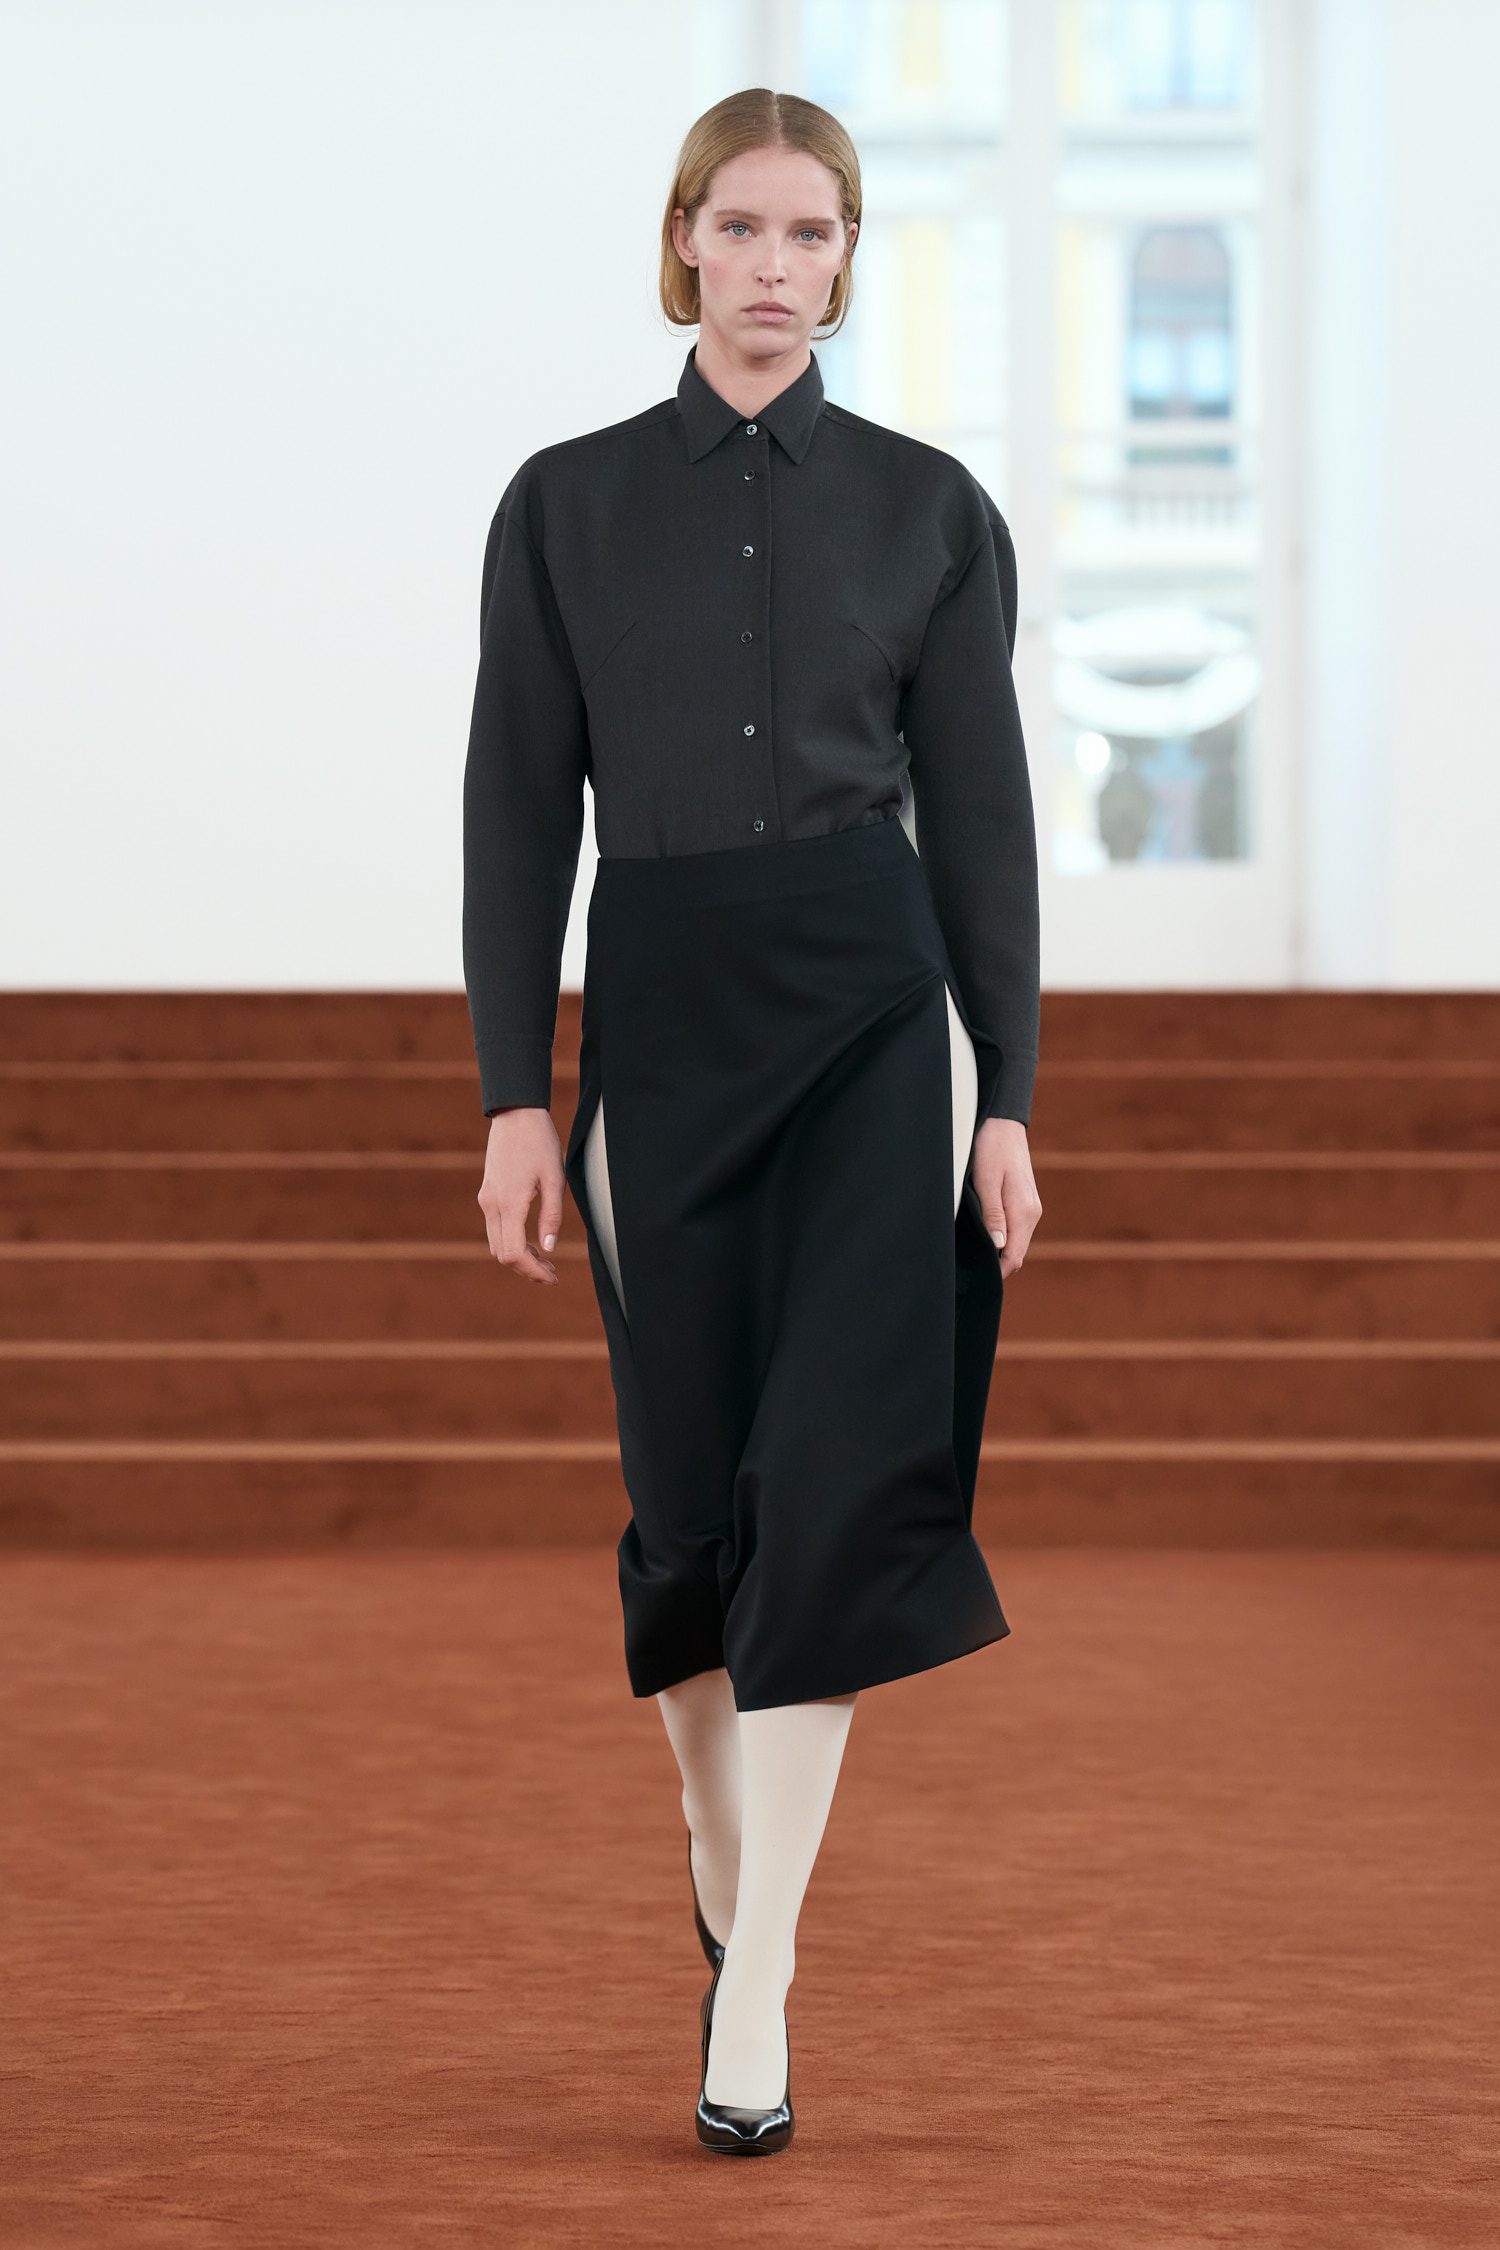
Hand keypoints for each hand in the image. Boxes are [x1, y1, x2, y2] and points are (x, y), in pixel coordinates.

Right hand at [476, 1107, 566, 1285]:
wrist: (515, 1114)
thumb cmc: (539, 1143)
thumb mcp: (554, 1179)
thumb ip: (552, 1215)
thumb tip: (549, 1248)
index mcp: (509, 1203)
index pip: (513, 1254)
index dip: (532, 1271)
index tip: (552, 1277)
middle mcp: (492, 1205)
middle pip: (502, 1254)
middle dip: (526, 1269)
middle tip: (552, 1273)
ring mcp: (486, 1199)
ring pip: (496, 1244)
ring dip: (518, 1257)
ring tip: (544, 1259)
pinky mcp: (487, 1194)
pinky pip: (495, 1229)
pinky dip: (511, 1242)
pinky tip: (531, 1240)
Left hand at [971, 1116, 1041, 1280]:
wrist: (1003, 1123)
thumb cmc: (991, 1148)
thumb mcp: (986, 1181)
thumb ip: (993, 1215)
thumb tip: (998, 1248)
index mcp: (1024, 1212)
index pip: (1014, 1257)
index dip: (997, 1273)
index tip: (976, 1281)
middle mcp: (1032, 1213)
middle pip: (1016, 1253)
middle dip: (996, 1266)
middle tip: (968, 1273)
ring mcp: (1030, 1207)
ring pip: (1016, 1242)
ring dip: (998, 1251)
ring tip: (972, 1256)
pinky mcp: (1024, 1201)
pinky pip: (1015, 1229)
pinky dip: (1002, 1238)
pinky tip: (984, 1236)